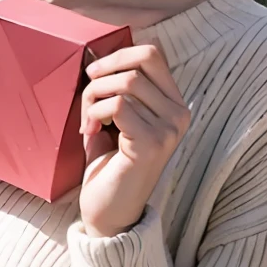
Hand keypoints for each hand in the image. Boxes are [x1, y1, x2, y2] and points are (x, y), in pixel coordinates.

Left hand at [77, 44, 190, 236]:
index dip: (118, 55)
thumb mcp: (117, 118)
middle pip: (138, 64)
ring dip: (93, 97)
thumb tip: (98, 56)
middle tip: (87, 100)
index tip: (94, 75)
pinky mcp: (152, 143)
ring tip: (86, 121)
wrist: (109, 213)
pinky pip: (117, 105)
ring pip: (125, 83)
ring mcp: (169, 130)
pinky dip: (94, 113)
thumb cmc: (109, 165)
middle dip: (101, 76)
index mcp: (174, 104)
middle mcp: (179, 115)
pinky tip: (89, 132)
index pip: (153, 54)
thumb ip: (118, 89)